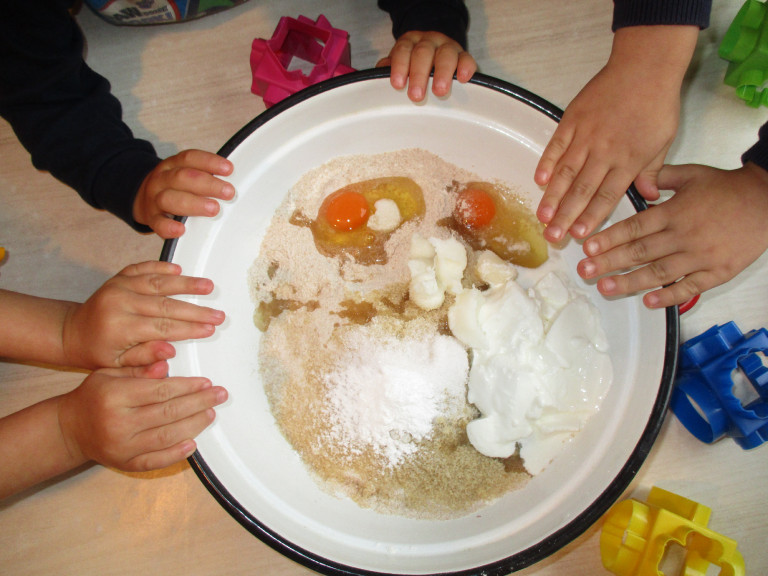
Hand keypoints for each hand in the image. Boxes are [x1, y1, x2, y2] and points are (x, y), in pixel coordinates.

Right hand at [57, 361, 227, 471]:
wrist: (70, 428)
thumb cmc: (95, 396)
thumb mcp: (110, 373)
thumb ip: (139, 367)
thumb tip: (167, 361)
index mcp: (115, 396)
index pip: (160, 391)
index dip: (187, 386)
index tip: (206, 382)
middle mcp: (118, 423)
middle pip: (168, 413)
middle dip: (199, 403)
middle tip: (219, 395)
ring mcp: (122, 446)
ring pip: (166, 436)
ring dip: (194, 425)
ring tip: (211, 413)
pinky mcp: (124, 463)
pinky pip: (155, 460)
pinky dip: (176, 453)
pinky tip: (193, 443)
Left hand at [62, 261, 224, 368]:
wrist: (73, 333)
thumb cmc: (98, 353)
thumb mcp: (118, 365)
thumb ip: (144, 359)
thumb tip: (170, 351)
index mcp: (119, 327)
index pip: (163, 327)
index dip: (189, 328)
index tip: (210, 329)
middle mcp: (119, 302)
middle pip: (166, 304)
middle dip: (196, 310)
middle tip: (218, 314)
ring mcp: (119, 286)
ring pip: (159, 282)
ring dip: (186, 284)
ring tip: (208, 286)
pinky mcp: (119, 277)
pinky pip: (144, 268)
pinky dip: (162, 267)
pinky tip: (179, 270)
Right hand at [133, 149, 234, 238]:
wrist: (141, 198)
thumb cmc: (173, 187)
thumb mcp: (184, 175)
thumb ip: (204, 177)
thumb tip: (231, 183)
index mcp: (172, 165)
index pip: (189, 158)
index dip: (209, 162)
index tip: (228, 169)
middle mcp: (161, 179)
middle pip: (182, 178)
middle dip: (208, 184)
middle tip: (228, 192)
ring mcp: (154, 199)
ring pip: (169, 198)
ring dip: (194, 204)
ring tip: (214, 209)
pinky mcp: (151, 218)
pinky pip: (157, 223)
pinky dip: (168, 227)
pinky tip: (181, 229)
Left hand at [376, 30, 475, 101]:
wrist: (435, 51)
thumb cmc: (413, 65)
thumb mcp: (399, 65)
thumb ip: (389, 71)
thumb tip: (377, 81)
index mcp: (409, 42)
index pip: (403, 50)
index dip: (400, 66)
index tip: (398, 84)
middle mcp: (428, 41)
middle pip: (423, 52)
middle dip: (419, 74)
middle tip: (416, 95)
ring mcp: (447, 47)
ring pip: (445, 54)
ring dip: (442, 73)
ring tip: (439, 91)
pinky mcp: (463, 55)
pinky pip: (466, 58)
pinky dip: (465, 67)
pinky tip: (462, 78)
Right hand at [534, 26, 697, 242]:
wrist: (645, 66)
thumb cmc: (657, 102)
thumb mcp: (664, 140)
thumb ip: (652, 170)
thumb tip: (649, 197)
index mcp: (629, 159)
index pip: (607, 195)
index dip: (592, 217)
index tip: (580, 235)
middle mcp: (604, 151)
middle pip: (582, 190)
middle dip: (566, 216)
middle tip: (553, 236)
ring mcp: (586, 135)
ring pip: (565, 172)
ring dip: (552, 197)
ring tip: (542, 217)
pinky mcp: (572, 119)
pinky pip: (556, 145)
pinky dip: (546, 163)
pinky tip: (539, 181)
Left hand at [577, 163, 767, 307]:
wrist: (767, 200)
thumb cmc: (726, 187)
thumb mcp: (691, 174)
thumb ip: (660, 178)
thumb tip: (635, 181)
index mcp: (674, 212)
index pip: (635, 227)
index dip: (609, 238)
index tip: (588, 247)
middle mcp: (684, 235)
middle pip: (641, 252)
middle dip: (609, 262)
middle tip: (585, 270)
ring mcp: (701, 256)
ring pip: (660, 272)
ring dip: (631, 281)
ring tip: (606, 287)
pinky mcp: (718, 272)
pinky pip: (690, 287)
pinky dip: (669, 296)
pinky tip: (649, 301)